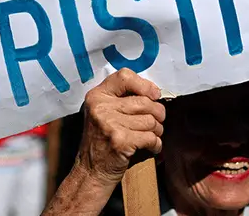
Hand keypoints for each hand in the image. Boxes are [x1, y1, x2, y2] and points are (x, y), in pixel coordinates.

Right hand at [75, 68, 164, 185]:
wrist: (91, 172)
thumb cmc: (102, 141)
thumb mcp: (103, 113)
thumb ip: (121, 99)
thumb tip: (154, 92)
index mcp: (97, 96)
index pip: (124, 76)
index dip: (145, 85)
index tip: (154, 95)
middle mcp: (100, 107)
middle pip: (144, 101)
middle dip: (158, 113)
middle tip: (157, 122)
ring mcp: (109, 124)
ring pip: (150, 120)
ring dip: (157, 130)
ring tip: (152, 136)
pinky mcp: (119, 141)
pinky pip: (151, 137)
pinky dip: (156, 144)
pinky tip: (152, 147)